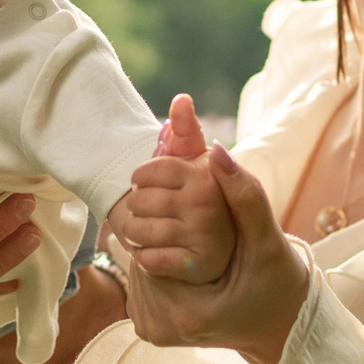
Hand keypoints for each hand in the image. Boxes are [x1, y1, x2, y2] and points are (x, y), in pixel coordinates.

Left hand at [109, 94, 236, 284]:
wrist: (227, 246)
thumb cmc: (202, 196)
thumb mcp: (197, 163)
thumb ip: (186, 131)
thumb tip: (181, 98)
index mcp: (203, 176)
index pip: (148, 172)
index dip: (140, 179)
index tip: (145, 184)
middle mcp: (206, 203)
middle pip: (139, 202)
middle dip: (137, 208)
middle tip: (151, 211)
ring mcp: (204, 236)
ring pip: (139, 231)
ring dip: (136, 233)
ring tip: (148, 230)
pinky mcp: (197, 265)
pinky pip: (149, 259)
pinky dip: (145, 257)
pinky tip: (156, 252)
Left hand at [115, 143, 308, 363]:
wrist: (278, 328)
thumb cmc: (279, 283)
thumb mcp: (267, 240)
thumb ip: (246, 196)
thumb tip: (216, 151)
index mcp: (192, 311)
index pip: (152, 243)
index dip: (162, 212)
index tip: (179, 198)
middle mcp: (165, 327)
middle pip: (140, 253)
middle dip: (156, 224)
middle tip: (177, 210)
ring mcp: (154, 330)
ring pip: (135, 265)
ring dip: (151, 240)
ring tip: (177, 230)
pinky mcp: (150, 331)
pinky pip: (138, 283)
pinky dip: (152, 262)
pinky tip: (174, 253)